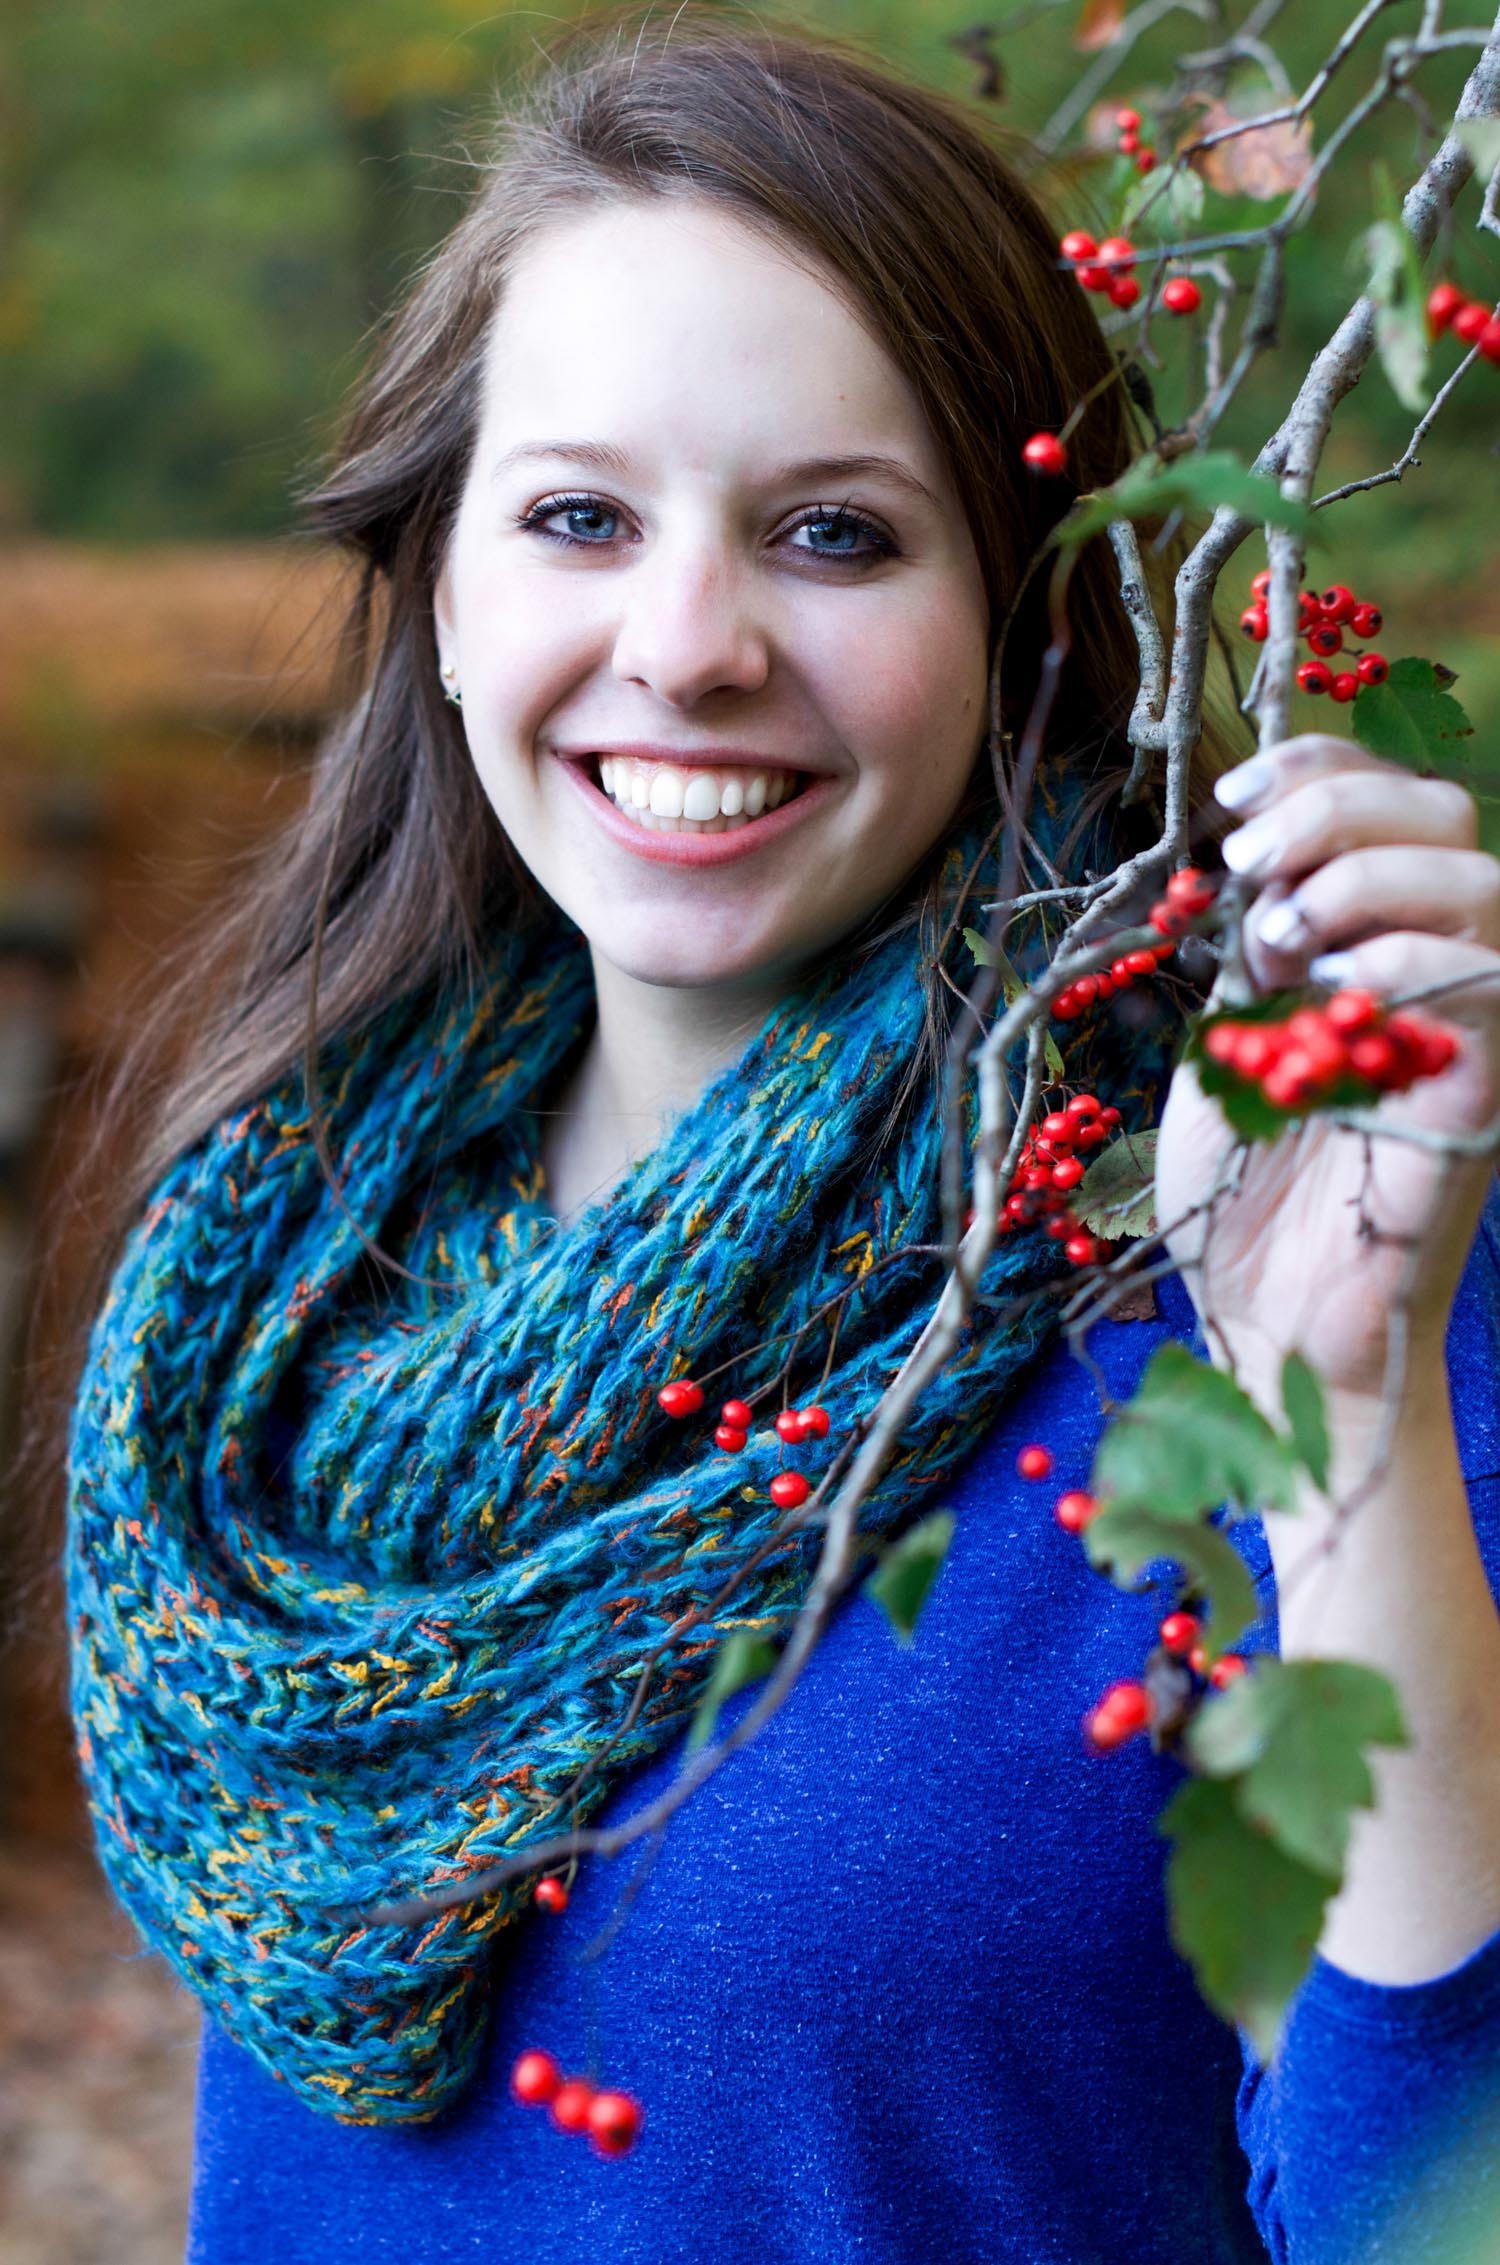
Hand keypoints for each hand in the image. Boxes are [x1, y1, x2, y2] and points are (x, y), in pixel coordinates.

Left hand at [1154, 733, 1499, 1408]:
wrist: (1264, 1322)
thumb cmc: (1244, 1195)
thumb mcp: (1227, 1039)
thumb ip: (1254, 952)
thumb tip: (1253, 856)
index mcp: (1381, 948)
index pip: (1393, 807)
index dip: (1323, 771)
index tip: (1230, 796)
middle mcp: (1443, 977)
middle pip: (1445, 820)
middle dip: (1333, 811)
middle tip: (1245, 863)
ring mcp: (1474, 1034)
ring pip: (1484, 888)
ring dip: (1365, 879)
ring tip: (1278, 940)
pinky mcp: (1484, 1096)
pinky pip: (1487, 988)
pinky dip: (1402, 961)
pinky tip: (1327, 990)